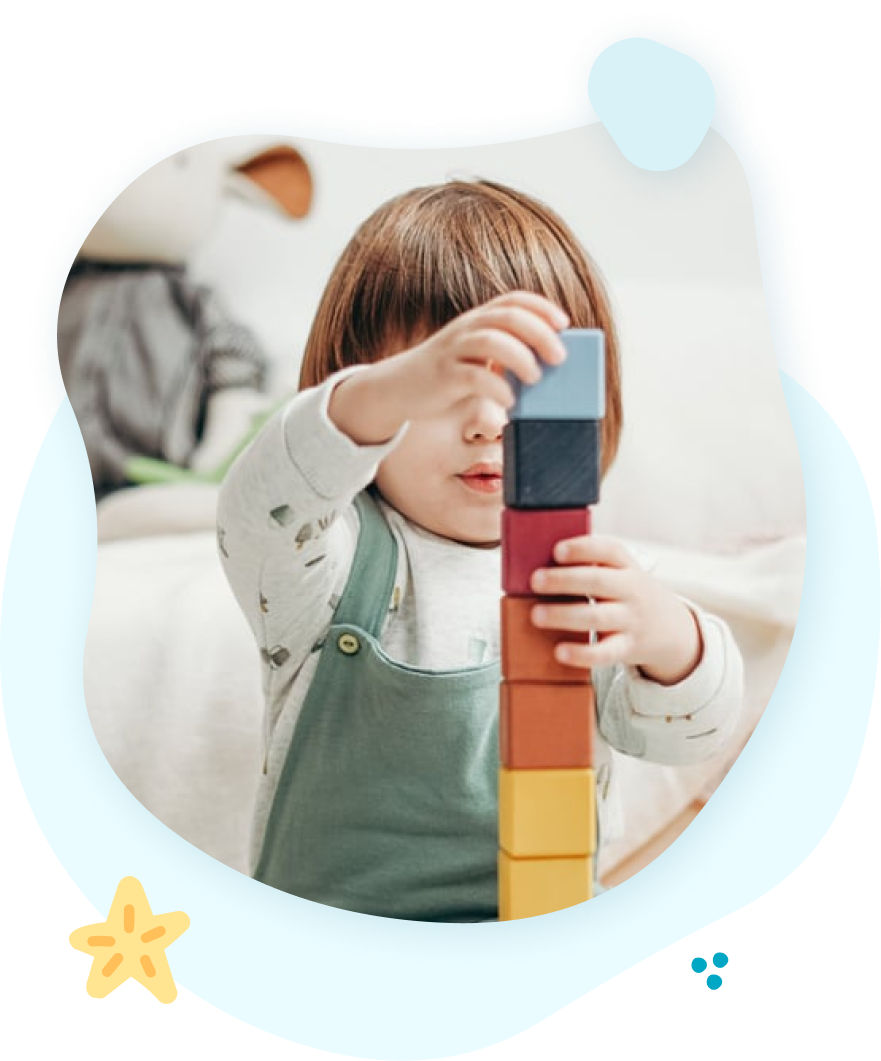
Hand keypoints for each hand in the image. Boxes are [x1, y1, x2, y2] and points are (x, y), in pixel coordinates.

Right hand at [327, 292, 568, 444]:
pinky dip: (497, 387)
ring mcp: (453, 352)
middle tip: (559, 357)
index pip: (512, 300)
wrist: (398, 388)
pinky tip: (510, 400)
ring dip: (520, 357)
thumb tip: (546, 365)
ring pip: (491, 341)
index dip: (541, 307)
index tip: (564, 323)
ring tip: (536, 378)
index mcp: (476, 321)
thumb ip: (502, 354)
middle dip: (539, 334)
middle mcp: (466, 330)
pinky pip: (473, 376)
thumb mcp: (473, 356)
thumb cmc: (446, 375)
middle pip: (507, 318)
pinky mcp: (443, 377)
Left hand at [529, 535, 703, 685]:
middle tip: (535, 580)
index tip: (557, 550)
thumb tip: (539, 563)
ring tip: (536, 615)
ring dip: (564, 615)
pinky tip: (560, 651)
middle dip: (564, 580)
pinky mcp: (627, 647)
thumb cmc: (628, 594)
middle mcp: (631, 590)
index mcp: (626, 566)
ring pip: (597, 616)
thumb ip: (590, 565)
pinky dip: (582, 653)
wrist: (670, 628)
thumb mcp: (620, 573)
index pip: (608, 550)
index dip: (582, 548)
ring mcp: (630, 619)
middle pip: (598, 581)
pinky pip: (605, 652)